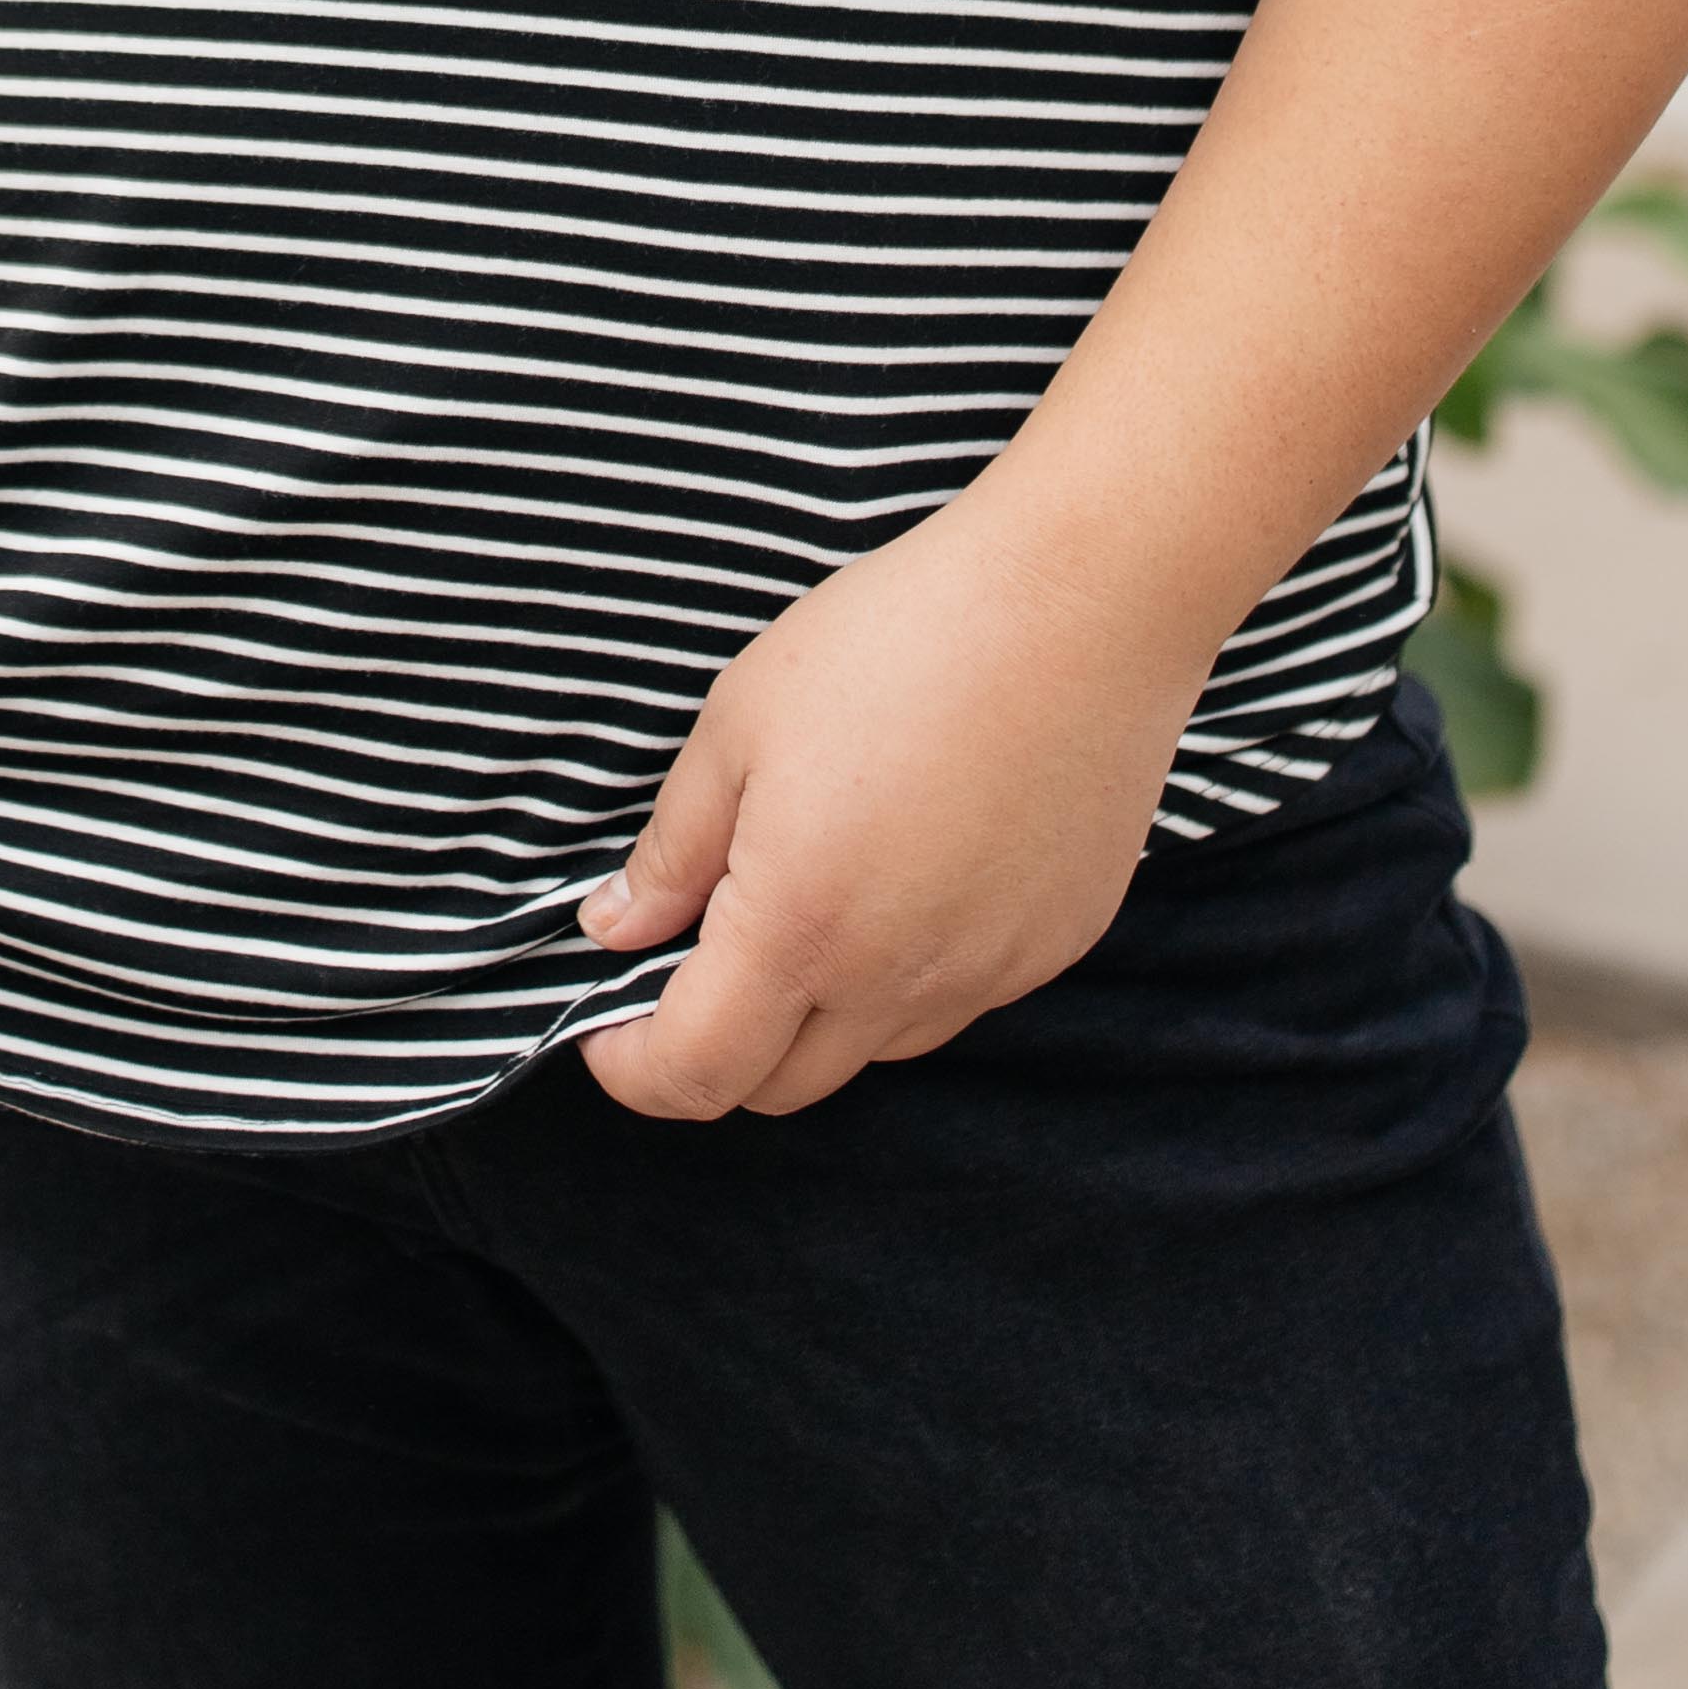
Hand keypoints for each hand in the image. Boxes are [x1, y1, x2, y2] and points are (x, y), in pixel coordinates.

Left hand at [574, 491, 1198, 1120]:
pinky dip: (907, 971)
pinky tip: (908, 870)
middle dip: (713, 1048)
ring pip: (870, 1048)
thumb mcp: (741, 722)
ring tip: (812, 894)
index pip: (692, 1075)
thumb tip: (616, 930)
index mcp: (798, 927)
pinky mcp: (1052, 947)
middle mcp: (896, 980)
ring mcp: (986, 973)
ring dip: (815, 1011)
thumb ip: (673, 852)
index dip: (629, 1069)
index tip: (606, 1024)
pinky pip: (957, 998)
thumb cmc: (901, 639)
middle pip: (777, 1087)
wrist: (1081, 601)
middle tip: (696, 953)